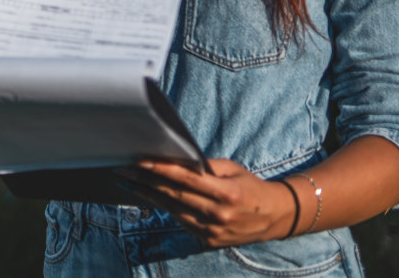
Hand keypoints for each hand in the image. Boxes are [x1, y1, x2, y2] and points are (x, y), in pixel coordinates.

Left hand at [122, 158, 297, 246]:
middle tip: (123, 170)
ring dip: (148, 196)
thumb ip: (204, 166)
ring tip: (129, 182)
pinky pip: (180, 221)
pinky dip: (164, 207)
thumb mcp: (232, 169)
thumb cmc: (250, 186)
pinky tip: (149, 196)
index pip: (185, 179)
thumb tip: (174, 159)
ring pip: (172, 210)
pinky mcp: (208, 240)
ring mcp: (212, 231)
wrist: (275, 217)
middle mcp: (218, 215)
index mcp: (226, 194)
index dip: (159, 170)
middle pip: (173, 195)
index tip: (138, 161)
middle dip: (145, 182)